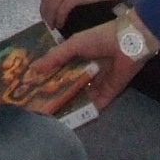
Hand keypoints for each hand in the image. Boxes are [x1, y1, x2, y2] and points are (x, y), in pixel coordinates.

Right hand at [27, 19, 145, 113]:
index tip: (31, 88)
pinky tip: (72, 120)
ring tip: (51, 117)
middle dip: (56, 94)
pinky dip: (86, 111)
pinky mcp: (108, 93)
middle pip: (69, 85)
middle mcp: (86, 71)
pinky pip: (95, 104)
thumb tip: (33, 68)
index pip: (59, 70)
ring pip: (80, 96)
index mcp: (77, 57)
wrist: (128, 43)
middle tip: (38, 107)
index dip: (47, 78)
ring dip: (69, 104)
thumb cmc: (99, 39)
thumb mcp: (73, 45)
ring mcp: (97, 83)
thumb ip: (55, 57)